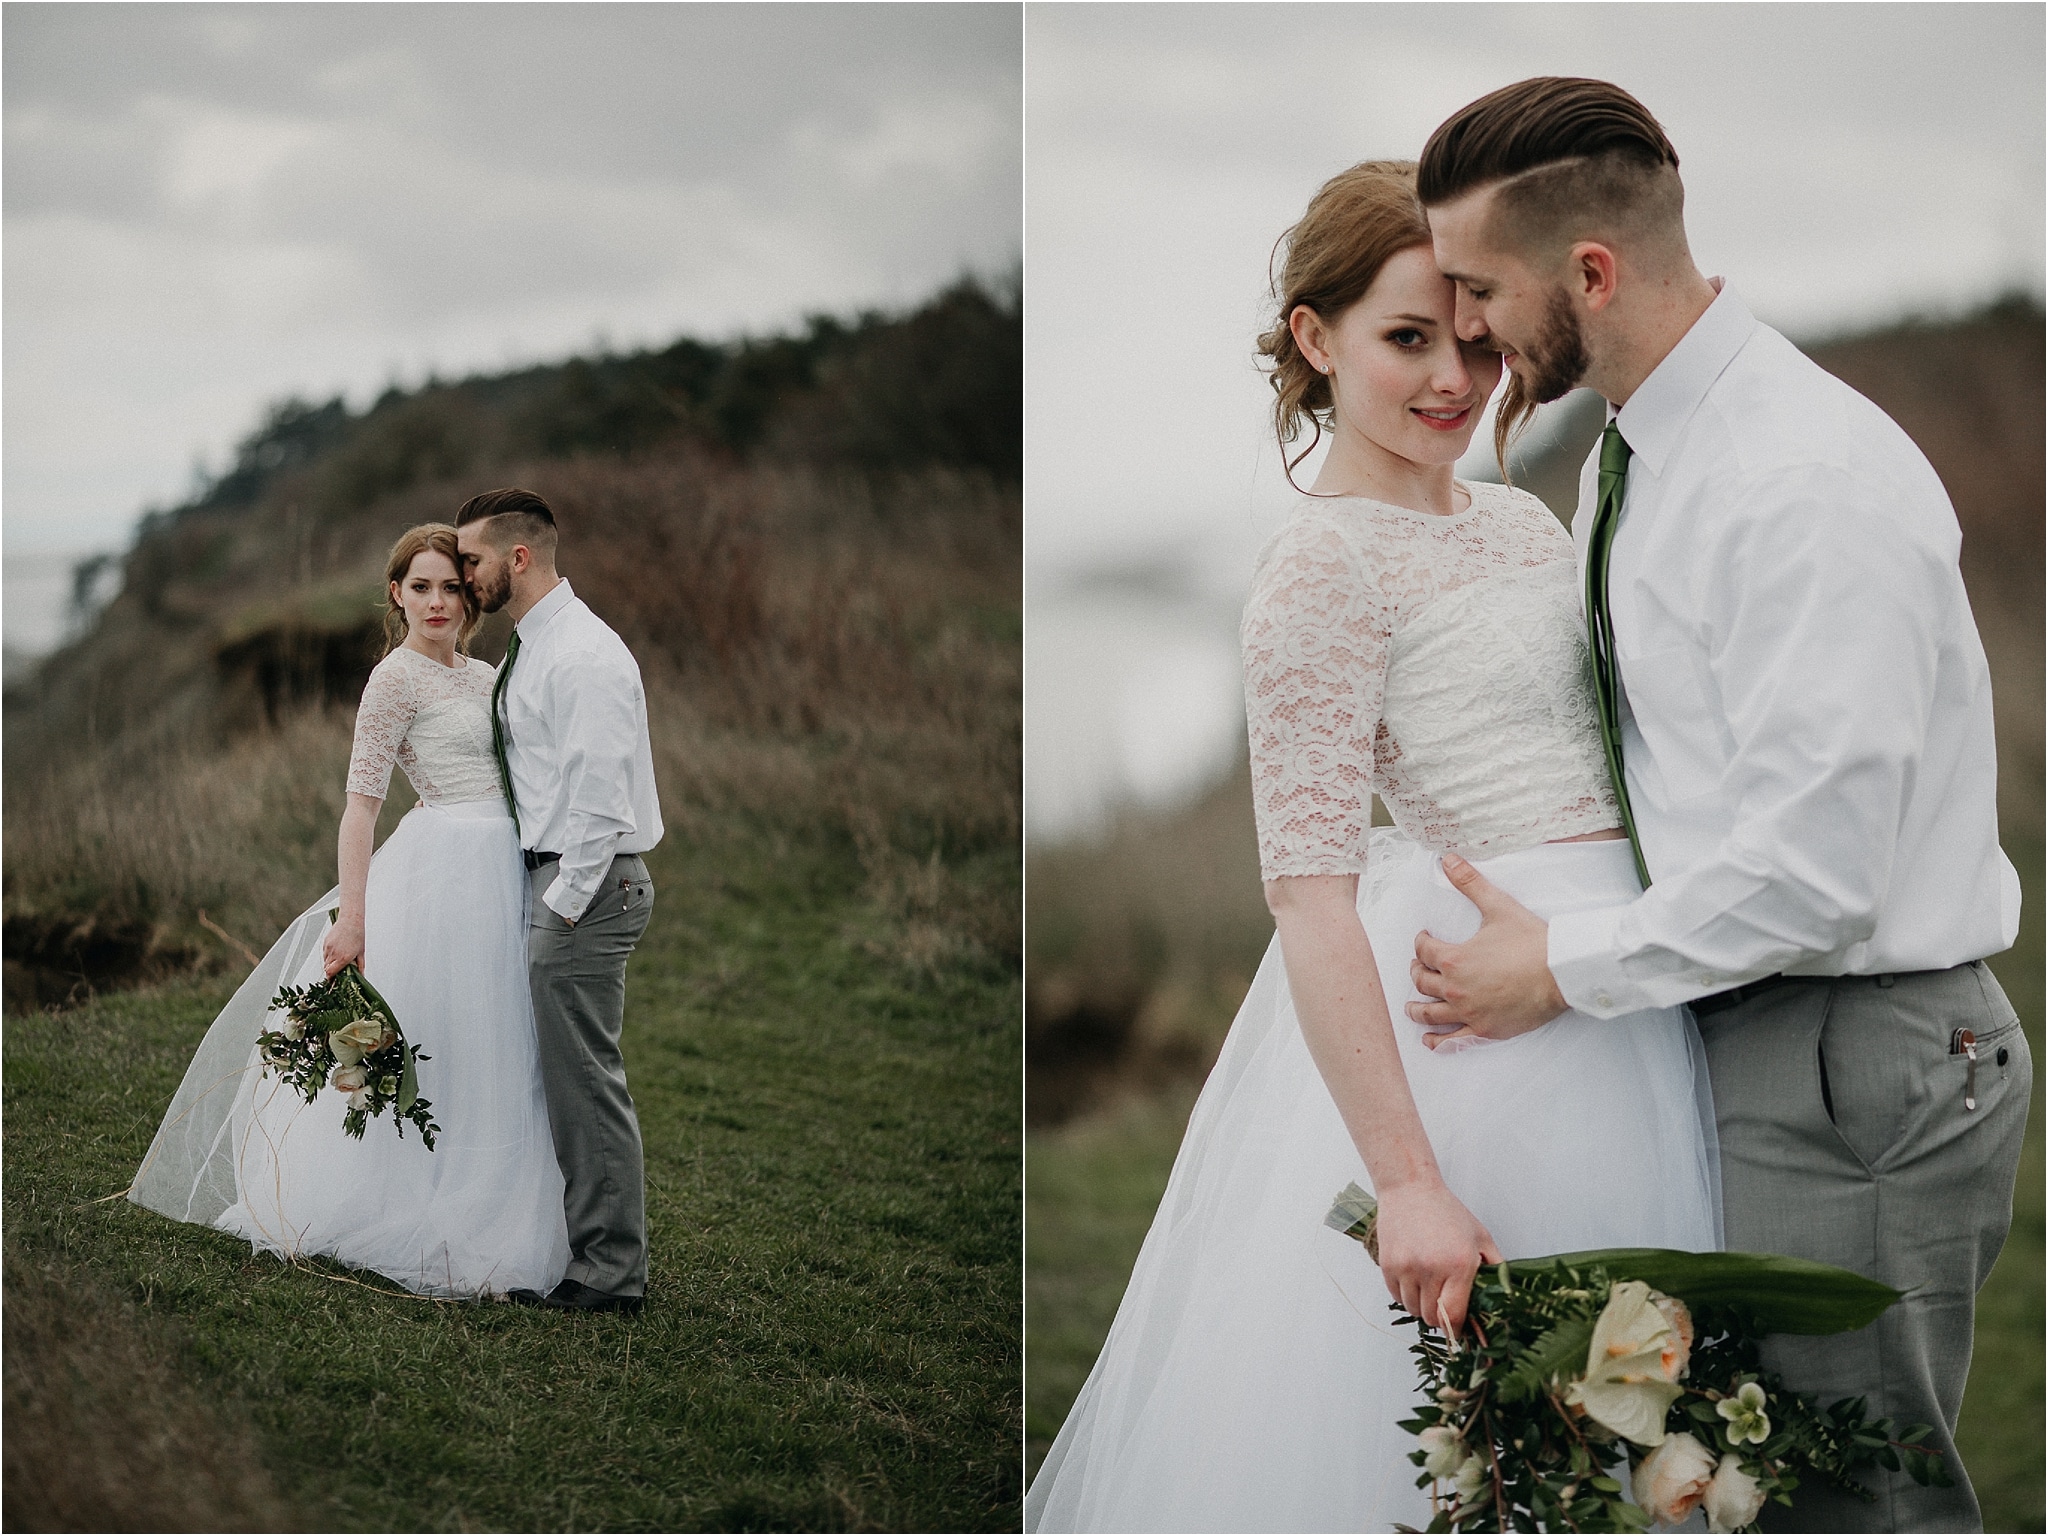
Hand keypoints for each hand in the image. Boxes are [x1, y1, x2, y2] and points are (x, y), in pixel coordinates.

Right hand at [323, 914, 364, 977]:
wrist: (351, 921)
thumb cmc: (358, 935)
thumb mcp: (361, 953)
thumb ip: (360, 966)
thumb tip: (361, 976)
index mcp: (343, 958)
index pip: (331, 973)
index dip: (331, 978)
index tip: (333, 980)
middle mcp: (334, 954)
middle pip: (327, 968)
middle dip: (331, 971)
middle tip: (337, 970)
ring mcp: (328, 948)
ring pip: (325, 961)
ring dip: (330, 963)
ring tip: (338, 958)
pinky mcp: (325, 943)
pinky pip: (324, 953)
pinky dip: (328, 955)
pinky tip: (336, 950)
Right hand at [1373, 1180, 1503, 1335]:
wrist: (1410, 1188)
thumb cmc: (1447, 1211)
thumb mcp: (1481, 1237)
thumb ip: (1495, 1269)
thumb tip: (1504, 1300)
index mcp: (1459, 1265)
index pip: (1454, 1316)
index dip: (1458, 1328)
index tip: (1460, 1328)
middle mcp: (1431, 1269)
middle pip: (1432, 1318)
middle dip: (1441, 1317)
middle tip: (1445, 1302)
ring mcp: (1406, 1268)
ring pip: (1413, 1310)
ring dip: (1422, 1306)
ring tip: (1429, 1287)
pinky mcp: (1388, 1266)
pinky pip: (1396, 1298)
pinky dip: (1406, 1295)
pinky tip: (1414, 1278)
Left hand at [1407, 855, 1566, 1045]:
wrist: (1563, 972)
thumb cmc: (1532, 941)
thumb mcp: (1498, 907)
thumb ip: (1470, 882)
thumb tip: (1447, 859)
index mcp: (1453, 959)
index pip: (1423, 950)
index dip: (1421, 942)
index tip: (1424, 939)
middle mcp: (1455, 988)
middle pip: (1422, 981)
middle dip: (1417, 972)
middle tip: (1419, 967)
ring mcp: (1469, 1012)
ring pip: (1430, 1013)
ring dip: (1416, 1008)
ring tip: (1412, 1006)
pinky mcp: (1484, 1030)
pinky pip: (1452, 1040)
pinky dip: (1436, 1041)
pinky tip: (1429, 1040)